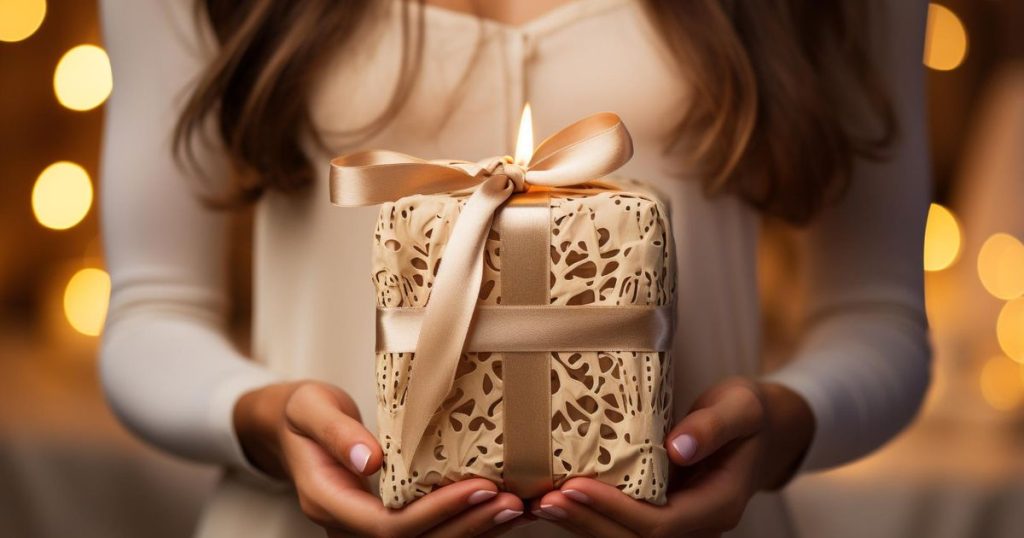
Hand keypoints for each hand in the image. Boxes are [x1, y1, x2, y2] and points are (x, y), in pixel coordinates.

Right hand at [234, 381, 526, 536]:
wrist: (288, 428)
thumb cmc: (301, 414)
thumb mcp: (310, 409)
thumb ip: (337, 433)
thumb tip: (369, 460)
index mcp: (328, 501)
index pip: (387, 525)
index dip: (435, 512)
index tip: (477, 486)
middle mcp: (348, 524)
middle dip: (465, 525)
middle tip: (509, 502)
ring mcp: (366, 527)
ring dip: (472, 529)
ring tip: (514, 507)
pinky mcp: (386, 520)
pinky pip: (427, 531)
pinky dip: (464, 522)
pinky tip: (496, 507)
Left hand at [527, 377, 813, 536]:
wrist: (763, 427)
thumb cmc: (749, 412)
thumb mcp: (741, 407)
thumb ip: (713, 427)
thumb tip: (677, 448)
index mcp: (718, 504)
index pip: (661, 523)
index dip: (616, 510)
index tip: (576, 485)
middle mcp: (696, 522)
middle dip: (588, 521)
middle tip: (544, 499)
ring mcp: (678, 519)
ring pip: (624, 536)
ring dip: (581, 522)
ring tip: (540, 502)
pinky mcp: (660, 508)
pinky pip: (622, 521)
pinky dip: (589, 512)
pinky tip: (555, 496)